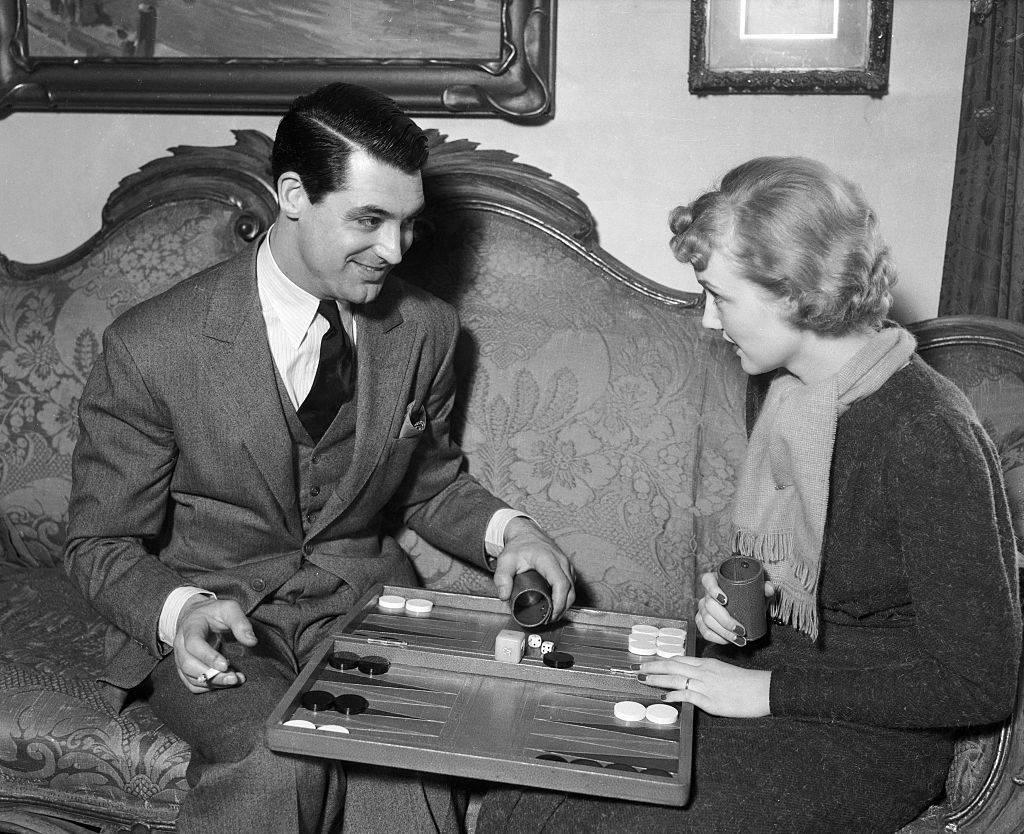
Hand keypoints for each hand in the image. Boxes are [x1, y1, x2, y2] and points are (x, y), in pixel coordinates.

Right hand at [172, 596, 256, 692]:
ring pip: (191, 678)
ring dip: (213, 683)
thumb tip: (252, 642)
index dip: (208, 657)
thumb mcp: (229, 609)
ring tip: (234, 680)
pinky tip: (225, 682)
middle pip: (189, 665)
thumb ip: (240, 623)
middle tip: (234, 678)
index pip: (194, 644)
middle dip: (212, 675)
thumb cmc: (214, 612)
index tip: (226, 665)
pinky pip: (192, 685)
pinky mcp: (185, 670)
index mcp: (190, 627)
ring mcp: (181, 659)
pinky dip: (209, 688)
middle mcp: (181, 645)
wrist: (197, 616)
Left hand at [492, 518, 575, 620]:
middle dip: (562, 608)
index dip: (559, 602)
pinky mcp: (566, 567)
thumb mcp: (505, 560)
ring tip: (551, 615)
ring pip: (573, 588)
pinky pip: (571, 584)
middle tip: (549, 620)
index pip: (561, 584)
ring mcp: (566, 564)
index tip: (552, 615)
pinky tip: (557, 604)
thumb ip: (502, 578)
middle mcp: (561, 561)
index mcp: (549, 560)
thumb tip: (504, 596)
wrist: (526, 533)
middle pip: (571, 590)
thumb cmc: (518, 546)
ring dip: (565, 603)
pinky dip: (567, 596)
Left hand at [638, 656, 770, 717]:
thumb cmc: (747, 683)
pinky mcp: (710, 700)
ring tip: (643, 680)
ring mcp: (706, 685)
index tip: (649, 663)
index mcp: (707, 663)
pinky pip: (687, 695)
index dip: (662, 661)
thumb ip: (708, 674)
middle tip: (638, 669)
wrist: (764, 690)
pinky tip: (663, 697)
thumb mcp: (724, 672)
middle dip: (653, 667)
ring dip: (657, 679)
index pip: (679, 660)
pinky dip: (673, 695)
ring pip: (676, 678)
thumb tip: (694, 678)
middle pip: (673, 666)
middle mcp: (704, 671)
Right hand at [696, 570, 774, 645]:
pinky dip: (716, 637)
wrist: (743, 605)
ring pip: (707, 620)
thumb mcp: (756, 590)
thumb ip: (764, 588)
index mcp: (716, 581)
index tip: (725, 600)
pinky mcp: (702, 621)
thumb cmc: (746, 595)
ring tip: (738, 638)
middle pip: (709, 605)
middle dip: (725, 620)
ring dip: (723, 632)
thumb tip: (769, 589)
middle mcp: (706, 594)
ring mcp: (703, 608)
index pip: (707, 580)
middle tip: (740, 629)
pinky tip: (727, 641)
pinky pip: (704, 631)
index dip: (713, 590)